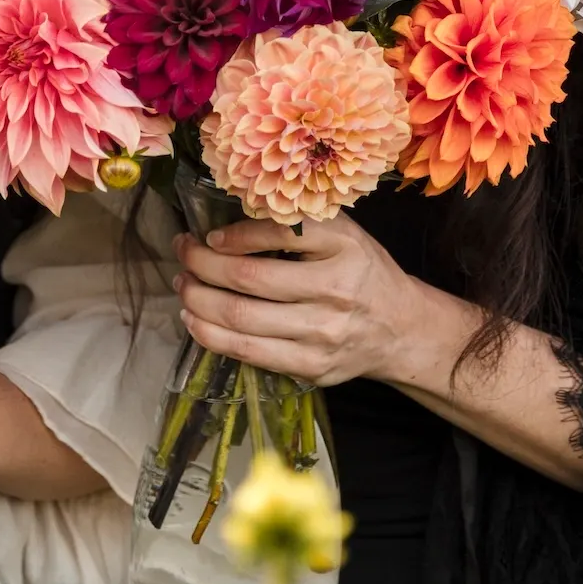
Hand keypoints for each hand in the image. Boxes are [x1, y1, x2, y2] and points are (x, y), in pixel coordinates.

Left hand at [174, 214, 442, 386]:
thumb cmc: (361, 272)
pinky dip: (211, 336)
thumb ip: (296, 224)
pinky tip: (195, 319)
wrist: (400, 328)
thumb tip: (228, 216)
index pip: (278, 234)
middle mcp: (335, 291)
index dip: (233, 235)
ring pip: (240, 320)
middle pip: (249, 280)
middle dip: (201, 265)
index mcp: (344, 248)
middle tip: (182, 252)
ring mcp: (322, 334)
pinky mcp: (311, 367)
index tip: (208, 235)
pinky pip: (248, 353)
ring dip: (198, 300)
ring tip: (183, 285)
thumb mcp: (343, 234)